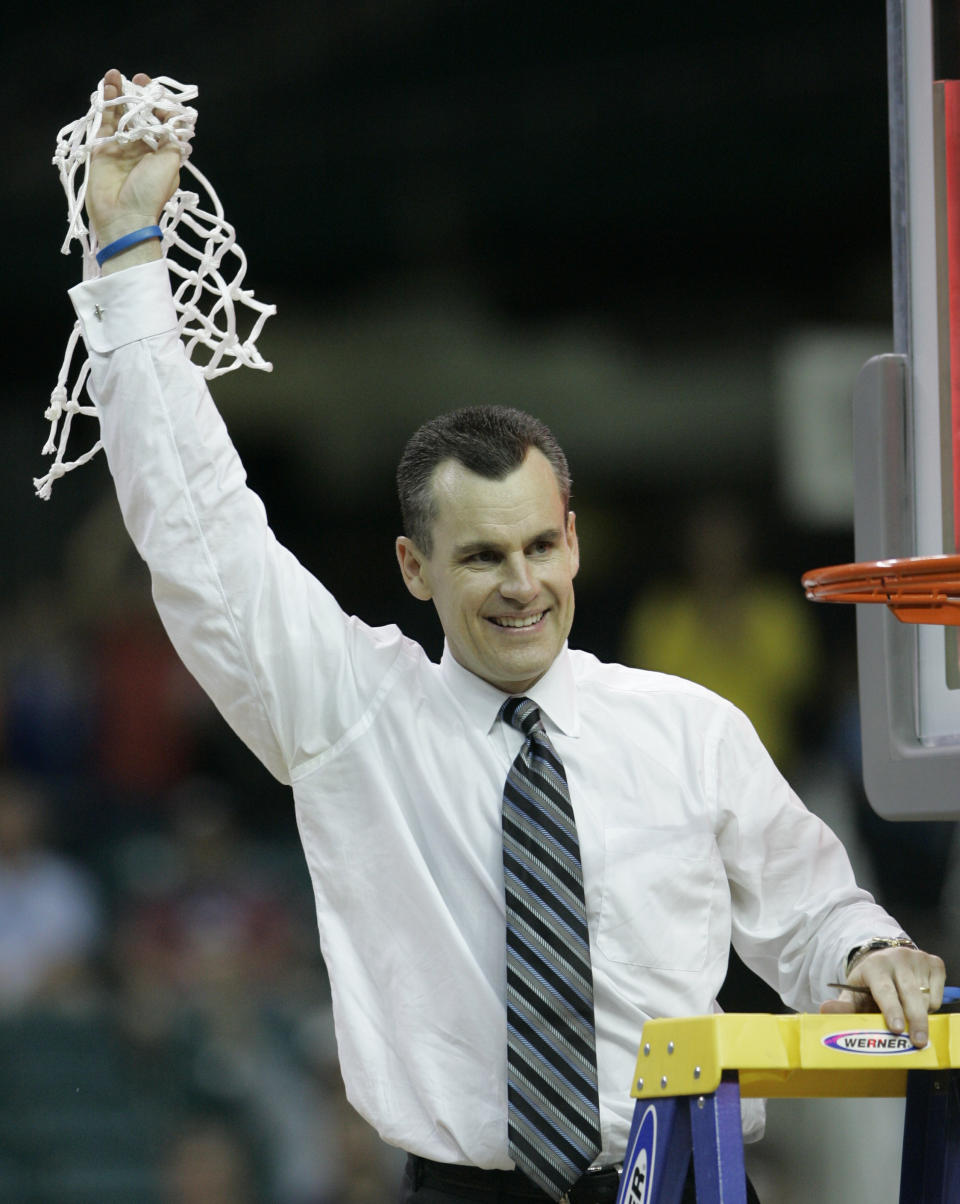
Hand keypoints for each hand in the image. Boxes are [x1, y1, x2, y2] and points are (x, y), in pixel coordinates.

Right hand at [86, 69, 180, 269]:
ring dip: (120, 92)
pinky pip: (105, 119)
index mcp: (162, 152)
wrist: (123, 216)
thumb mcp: (171, 164)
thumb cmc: (151, 192)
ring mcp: (121, 145)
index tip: (156, 90)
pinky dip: (106, 101)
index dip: (161, 103)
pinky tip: (108, 83)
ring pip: (121, 113)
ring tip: (116, 74)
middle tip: (138, 80)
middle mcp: (142, 147)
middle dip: (140, 95)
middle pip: (141, 114)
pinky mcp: (102, 146)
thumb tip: (174, 118)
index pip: (162, 121)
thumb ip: (173, 139)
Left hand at [820, 946, 945, 1047]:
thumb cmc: (870, 984)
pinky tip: (919, 1001)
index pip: (884, 990)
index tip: (897, 1029)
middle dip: (915, 1021)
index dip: (891, 1010)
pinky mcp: (934, 962)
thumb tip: (825, 1010)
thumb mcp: (854, 993)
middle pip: (910, 995)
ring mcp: (916, 958)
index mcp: (874, 966)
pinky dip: (931, 1004)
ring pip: (926, 997)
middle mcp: (896, 958)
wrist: (887, 960)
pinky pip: (938, 993)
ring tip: (909, 1016)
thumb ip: (843, 1006)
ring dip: (921, 1014)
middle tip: (918, 1042)